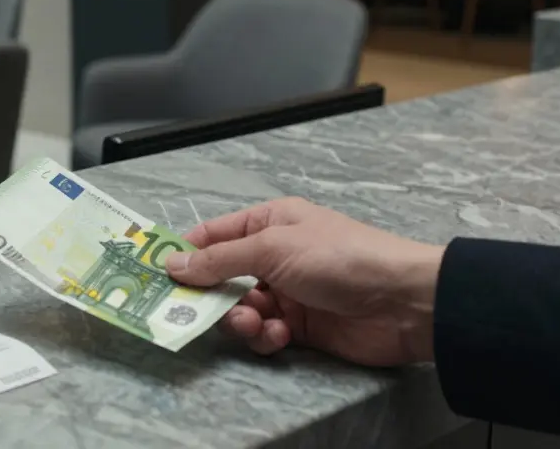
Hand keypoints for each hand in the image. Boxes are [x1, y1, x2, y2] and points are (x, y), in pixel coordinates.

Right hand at [165, 197, 443, 366]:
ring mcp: (287, 292)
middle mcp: (274, 255)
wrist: (403, 302)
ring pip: (240, 309)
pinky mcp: (300, 327)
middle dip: (209, 295)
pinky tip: (279, 335)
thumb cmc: (339, 258)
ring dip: (240, 320)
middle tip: (190, 312)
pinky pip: (265, 333)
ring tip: (253, 324)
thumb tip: (171, 263)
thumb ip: (219, 259)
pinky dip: (265, 336)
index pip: (213, 235)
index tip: (156, 275)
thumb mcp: (272, 248)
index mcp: (269, 222)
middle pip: (221, 277)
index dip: (185, 254)